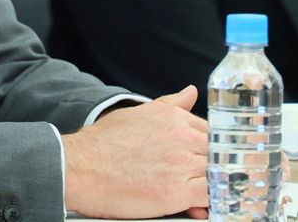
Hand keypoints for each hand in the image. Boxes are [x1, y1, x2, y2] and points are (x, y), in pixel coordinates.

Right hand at [63, 84, 208, 218]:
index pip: (209, 131)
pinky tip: (203, 206)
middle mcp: (182, 137)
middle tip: (203, 179)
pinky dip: (212, 201)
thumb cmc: (102, 143)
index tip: (203, 160)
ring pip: (217, 174)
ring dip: (214, 184)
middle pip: (216, 152)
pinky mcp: (177, 191)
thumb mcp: (138, 113)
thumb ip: (170, 104)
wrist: (81, 168)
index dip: (208, 149)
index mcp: (174, 117)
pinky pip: (210, 196)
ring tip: (203, 194)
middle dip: (213, 167)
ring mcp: (182, 163)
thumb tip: (190, 92)